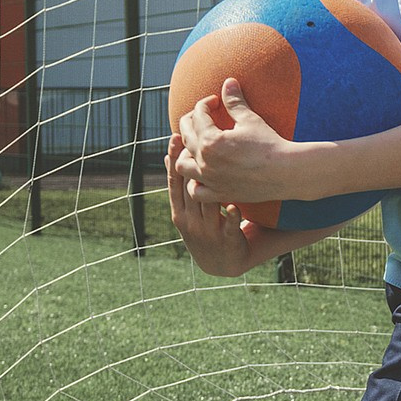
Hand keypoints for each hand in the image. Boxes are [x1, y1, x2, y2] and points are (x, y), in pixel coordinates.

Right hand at [165, 125, 264, 273]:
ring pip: (206, 204)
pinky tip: (232, 204)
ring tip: (216, 162)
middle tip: (195, 138)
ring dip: (209, 184)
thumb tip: (168, 157)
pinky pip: (228, 226)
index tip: (176, 136)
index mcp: (179, 214)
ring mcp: (208, 233)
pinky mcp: (227, 241)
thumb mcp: (188, 211)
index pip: (174, 182)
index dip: (174, 160)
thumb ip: (181, 187)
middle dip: (190, 164)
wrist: (223, 264)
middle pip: (188, 189)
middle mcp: (191, 223)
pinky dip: (230, 216)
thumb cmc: (205, 229)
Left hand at [177, 76, 302, 203]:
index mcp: (210, 141)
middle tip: (202, 118)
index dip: (205, 103)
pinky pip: (196, 191)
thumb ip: (234, 101)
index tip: (215, 101)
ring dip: (185, 153)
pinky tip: (203, 173)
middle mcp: (205, 162)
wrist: (285, 172)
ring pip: (182, 166)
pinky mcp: (219, 194)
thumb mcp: (250, 120)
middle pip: (184, 137)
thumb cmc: (270, 145)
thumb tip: (228, 82)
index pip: (198, 116)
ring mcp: (210, 180)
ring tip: (196, 146)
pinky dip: (194, 183)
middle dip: (191, 122)